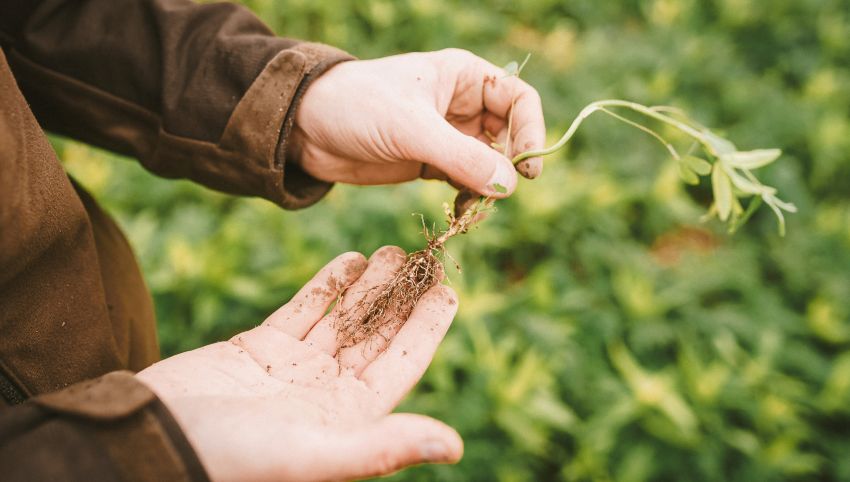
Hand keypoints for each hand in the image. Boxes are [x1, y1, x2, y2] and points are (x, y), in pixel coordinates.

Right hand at [137, 247, 460, 480]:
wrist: (144, 442)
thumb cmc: (228, 461)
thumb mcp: (312, 453)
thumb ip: (382, 446)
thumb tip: (453, 446)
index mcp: (347, 419)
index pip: (401, 364)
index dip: (427, 327)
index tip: (449, 290)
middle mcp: (325, 393)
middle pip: (375, 334)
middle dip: (401, 297)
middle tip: (424, 256)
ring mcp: (292, 368)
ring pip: (342, 317)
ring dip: (369, 285)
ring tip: (393, 251)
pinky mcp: (257, 349)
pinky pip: (303, 310)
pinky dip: (327, 285)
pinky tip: (350, 259)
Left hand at [291, 48, 545, 196]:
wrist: (304, 128)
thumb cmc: (355, 107)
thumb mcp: (410, 128)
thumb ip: (461, 156)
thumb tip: (509, 186)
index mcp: (463, 77)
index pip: (519, 100)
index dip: (531, 131)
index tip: (528, 170)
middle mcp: (461, 104)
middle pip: (510, 135)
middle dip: (509, 165)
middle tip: (498, 193)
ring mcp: (446, 135)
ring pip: (488, 163)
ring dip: (488, 185)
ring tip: (473, 204)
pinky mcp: (429, 162)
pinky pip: (464, 180)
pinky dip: (468, 195)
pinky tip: (459, 207)